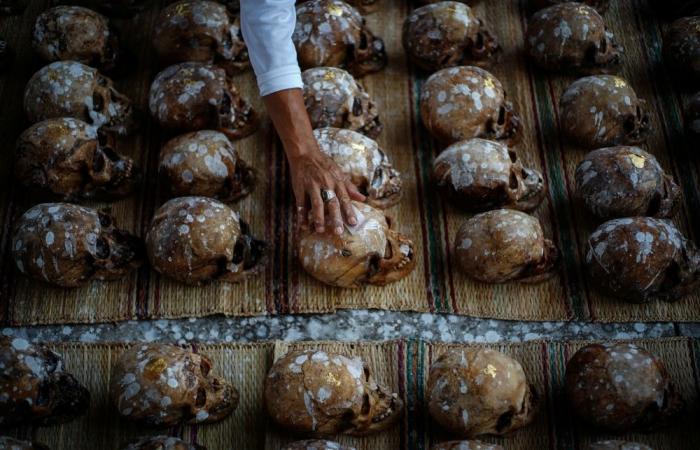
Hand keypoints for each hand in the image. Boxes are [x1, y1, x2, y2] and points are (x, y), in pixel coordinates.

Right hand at [262, 87, 365, 234]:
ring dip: (318, 218)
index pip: (344, 198)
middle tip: (338, 231)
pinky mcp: (299, 188)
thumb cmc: (324, 164)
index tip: (353, 223)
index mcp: (336, 181)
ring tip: (320, 230)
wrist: (305, 153)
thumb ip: (350, 188)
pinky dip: (301, 215)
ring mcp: (311, 186)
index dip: (349, 211)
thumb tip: (363, 199)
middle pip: (331, 203)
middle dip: (335, 218)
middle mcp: (325, 184)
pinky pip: (301, 203)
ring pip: (316, 203)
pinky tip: (303, 225)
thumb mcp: (339, 173)